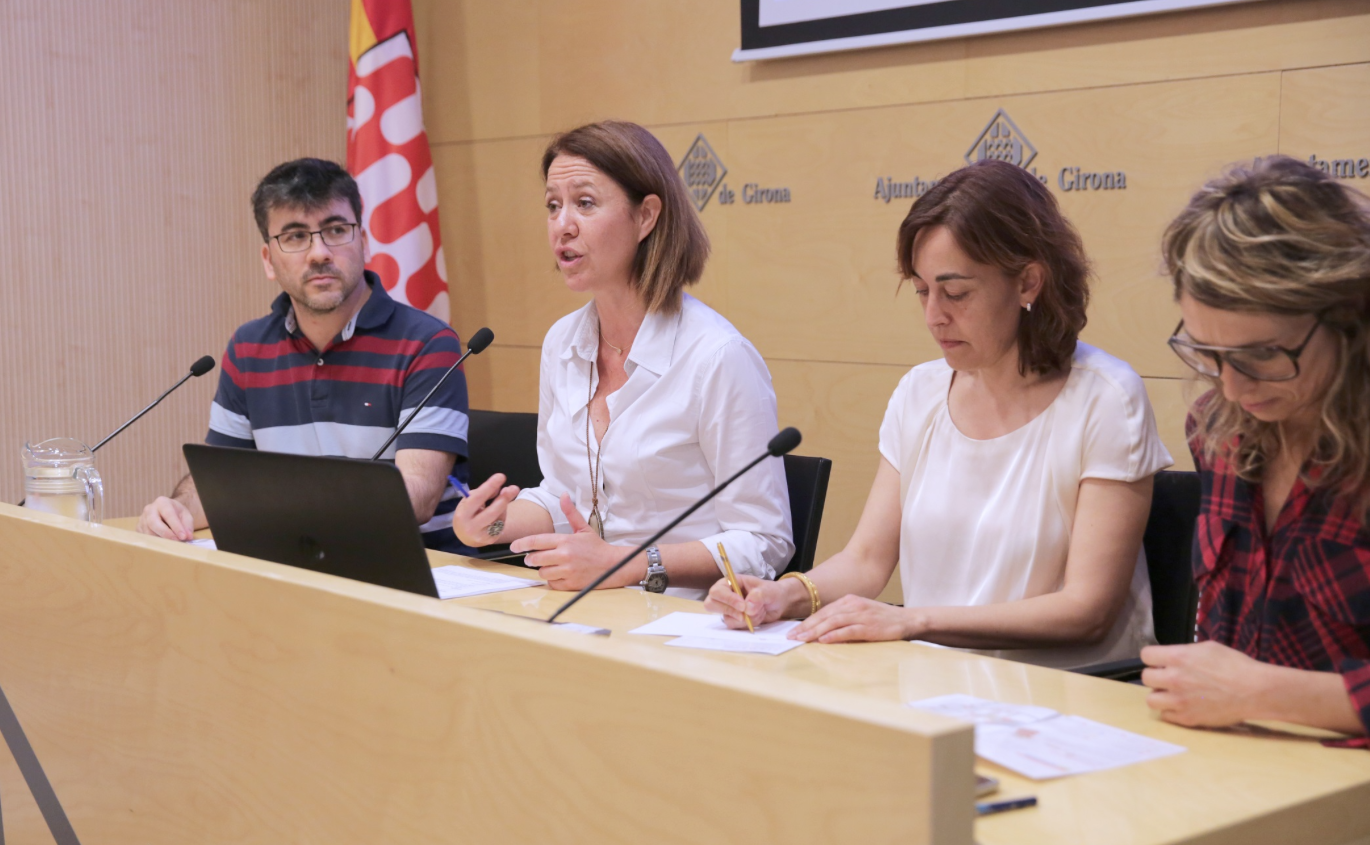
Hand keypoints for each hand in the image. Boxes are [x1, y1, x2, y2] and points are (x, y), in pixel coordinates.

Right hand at [137, 496, 195, 540]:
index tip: (183, 536)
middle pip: (153, 522)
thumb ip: (187, 525)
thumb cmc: (176, 513)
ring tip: (172, 544)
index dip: (176, 526)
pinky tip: (163, 544)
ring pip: (148, 531)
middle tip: (176, 541)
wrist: (167, 511)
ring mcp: (142, 518)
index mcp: (162, 502)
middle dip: (165, 533)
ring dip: (160, 539)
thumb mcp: (186, 516)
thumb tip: (187, 537)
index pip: (168, 514)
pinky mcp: (138, 527)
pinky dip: (154, 542)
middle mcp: (149, 509)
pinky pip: (144, 537)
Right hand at [452, 473, 519, 547]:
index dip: (490, 486)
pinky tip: (499, 511)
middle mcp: (471, 527)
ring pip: (500, 518)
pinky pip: (502, 524)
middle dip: (504, 498)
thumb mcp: (469, 501)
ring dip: (504, 505)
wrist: (465, 535)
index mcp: (463, 514)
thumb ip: (483, 494)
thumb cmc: (468, 513)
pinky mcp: (491, 540)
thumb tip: (500, 487)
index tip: (501, 476)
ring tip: (504, 496)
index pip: (477, 498)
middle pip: (492, 511)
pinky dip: (503, 514)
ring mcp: (482, 536)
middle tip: (514, 488)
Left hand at [510, 495, 628, 590]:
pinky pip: (552, 583)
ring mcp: (567, 571)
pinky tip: (560, 574)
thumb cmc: (596, 547)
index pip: (537, 541)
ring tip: (551, 566)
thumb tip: (564, 495)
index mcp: (565, 540)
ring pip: (542, 572)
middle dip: (531, 558)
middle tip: (532, 558)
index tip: (514, 546)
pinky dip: (553, 580)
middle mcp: (565, 555)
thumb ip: (570, 513)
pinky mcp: (570, 584)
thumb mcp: (583, 528)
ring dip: (543, 569)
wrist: (613, 565)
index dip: (522, 544)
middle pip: (535, 558)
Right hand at [704, 575, 800, 628]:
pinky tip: (757, 617)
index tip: (742, 606)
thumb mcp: (768, 590)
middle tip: (746, 613)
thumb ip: (759, 595)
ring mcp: (729, 609)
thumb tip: (747, 608)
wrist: (779, 603)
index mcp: (731, 582)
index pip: (717, 591)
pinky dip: (748, 624)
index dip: (727, 599)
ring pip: (726, 618)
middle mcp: (726, 595)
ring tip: (759, 611)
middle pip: (711, 604)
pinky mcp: (734, 620)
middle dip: (730, 611)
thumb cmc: (771, 591)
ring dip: (745, 618)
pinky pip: (734, 626)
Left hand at [791, 595, 914, 643]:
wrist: (907, 620)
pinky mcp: (869, 627)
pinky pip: (848, 630)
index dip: (807, 621)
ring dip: (815, 631)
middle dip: (806, 627)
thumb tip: (823, 632)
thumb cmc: (882, 619)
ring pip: (833, 622)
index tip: (794, 630)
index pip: (823, 611)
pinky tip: (824, 640)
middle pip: (824, 616)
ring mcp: (861, 615)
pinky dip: (834, 635)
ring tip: (803, 639)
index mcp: (849, 601)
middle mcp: (852, 605)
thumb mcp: (860, 614)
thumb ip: (843, 620)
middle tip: (792, 636)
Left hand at [1141, 641, 1266, 727]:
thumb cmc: (1235, 666)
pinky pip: (1166, 716)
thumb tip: (1172, 658)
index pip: (1146, 655)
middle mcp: (1174, 678)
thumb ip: (1184, 653)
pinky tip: (1184, 706)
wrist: (1254, 690)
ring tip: (1173, 694)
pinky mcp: (1187, 718)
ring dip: (1160, 695)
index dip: (1153, 658)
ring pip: (1151, 700)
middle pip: (1146, 678)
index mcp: (1178, 657)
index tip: (1159, 661)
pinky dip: (1172, 711)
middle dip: (1156, 676)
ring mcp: (1179, 701)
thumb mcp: (1206, 648)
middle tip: (1168, 678)